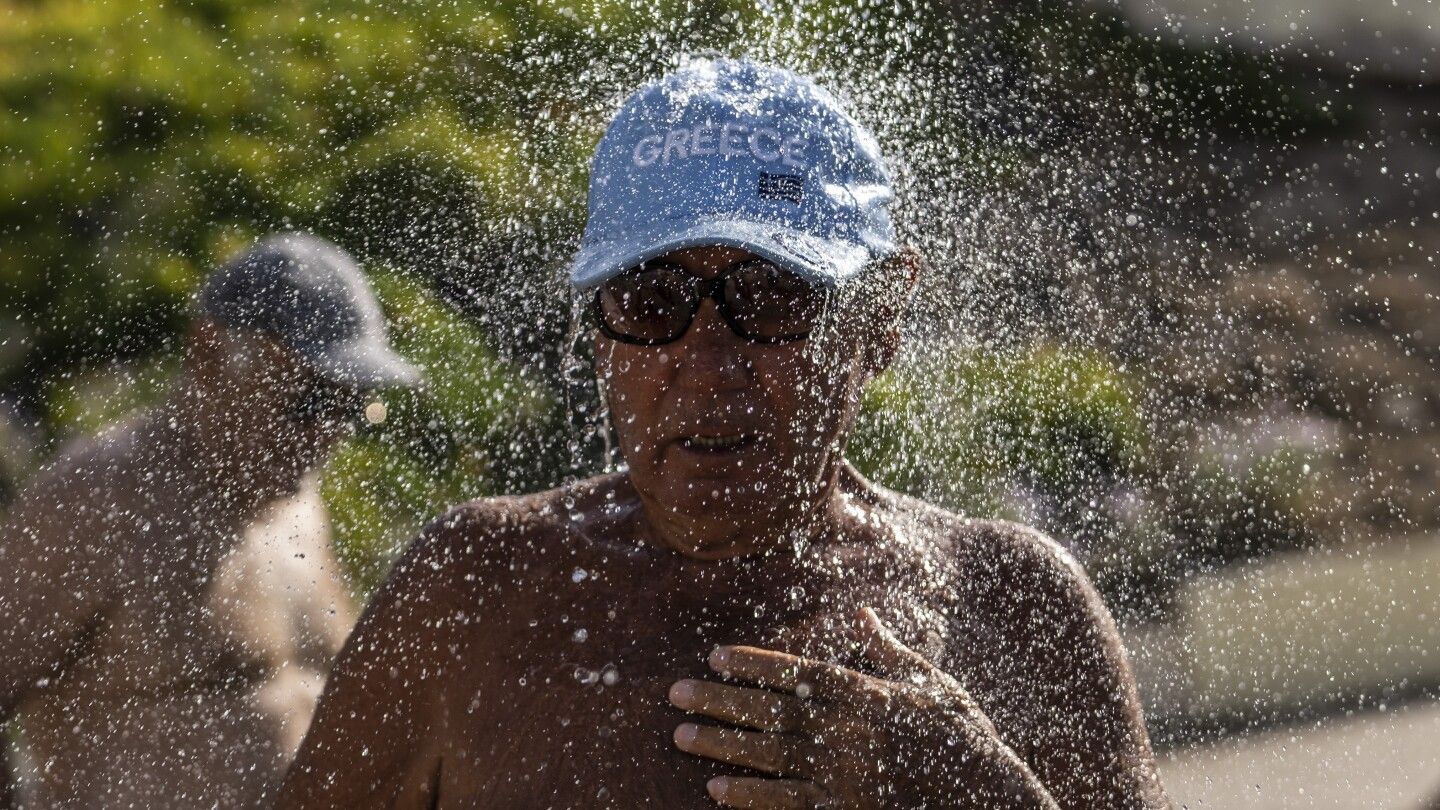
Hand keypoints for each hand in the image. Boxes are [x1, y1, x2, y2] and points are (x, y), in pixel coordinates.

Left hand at [668, 607, 1058, 808]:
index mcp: (867, 694)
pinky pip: (788, 805)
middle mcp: (848, 732)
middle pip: (770, 712)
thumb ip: (891, 650)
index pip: (798, 672)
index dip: (752, 663)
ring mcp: (845, 776)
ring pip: (769, 757)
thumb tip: (860, 612)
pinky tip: (716, 793)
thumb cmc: (967, 740)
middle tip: (674, 693)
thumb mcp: (935, 685)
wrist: (992, 800)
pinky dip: (751, 799)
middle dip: (720, 701)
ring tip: (682, 737)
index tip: (713, 654)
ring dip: (722, 747)